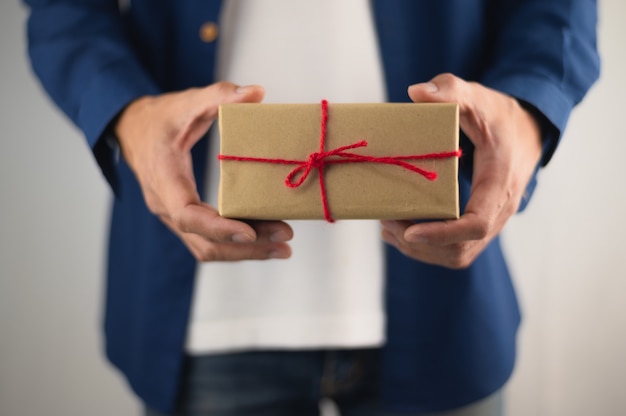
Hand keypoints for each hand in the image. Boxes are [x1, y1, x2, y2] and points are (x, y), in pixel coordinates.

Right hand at [114, 82, 292, 260]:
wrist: (132, 130)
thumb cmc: (159, 118)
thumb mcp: (187, 102)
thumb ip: (219, 95)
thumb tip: (257, 92)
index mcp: (164, 179)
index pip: (189, 215)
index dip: (219, 228)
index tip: (250, 231)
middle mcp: (166, 206)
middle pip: (204, 242)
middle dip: (246, 247)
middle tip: (284, 241)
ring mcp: (173, 217)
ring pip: (207, 248)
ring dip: (244, 253)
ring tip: (281, 248)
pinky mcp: (184, 219)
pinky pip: (207, 241)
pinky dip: (235, 246)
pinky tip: (264, 240)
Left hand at [381, 73, 541, 268]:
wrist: (527, 131)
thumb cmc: (500, 115)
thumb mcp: (478, 97)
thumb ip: (450, 90)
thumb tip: (415, 92)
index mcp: (500, 182)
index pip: (476, 224)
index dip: (442, 234)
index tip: (409, 232)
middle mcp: (500, 209)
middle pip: (462, 249)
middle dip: (422, 245)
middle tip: (387, 224)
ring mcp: (492, 221)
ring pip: (459, 255)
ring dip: (422, 251)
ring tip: (389, 229)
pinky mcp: (481, 224)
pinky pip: (458, 249)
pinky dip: (429, 248)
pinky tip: (402, 232)